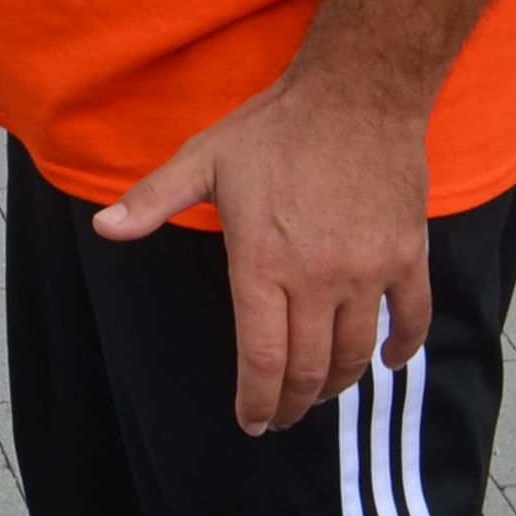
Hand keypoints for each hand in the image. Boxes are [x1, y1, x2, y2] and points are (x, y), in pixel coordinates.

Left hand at [94, 69, 432, 432]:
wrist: (356, 92)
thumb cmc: (274, 127)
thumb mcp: (203, 159)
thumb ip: (152, 201)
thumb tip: (102, 228)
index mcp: (262, 262)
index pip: (262, 361)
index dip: (256, 403)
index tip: (252, 423)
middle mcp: (317, 277)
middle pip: (308, 370)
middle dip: (293, 406)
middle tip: (284, 417)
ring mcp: (368, 270)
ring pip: (356, 353)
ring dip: (338, 384)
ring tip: (321, 391)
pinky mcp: (407, 256)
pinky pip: (413, 320)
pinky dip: (402, 350)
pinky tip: (387, 361)